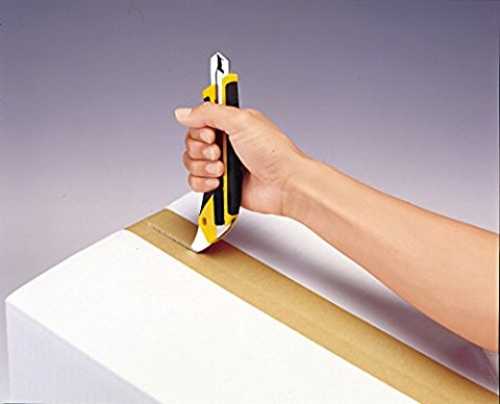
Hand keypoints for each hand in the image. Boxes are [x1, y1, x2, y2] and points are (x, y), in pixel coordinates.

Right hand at [174, 103, 306, 214]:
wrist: (284, 185)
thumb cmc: (274, 154)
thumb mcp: (241, 121)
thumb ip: (209, 112)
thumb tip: (184, 112)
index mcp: (232, 124)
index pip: (200, 120)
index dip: (200, 127)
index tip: (211, 133)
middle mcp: (226, 143)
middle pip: (192, 143)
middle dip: (202, 150)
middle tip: (220, 153)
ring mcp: (223, 165)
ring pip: (192, 163)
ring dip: (204, 167)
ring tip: (223, 169)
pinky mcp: (221, 185)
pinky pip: (196, 183)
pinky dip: (203, 183)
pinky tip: (219, 182)